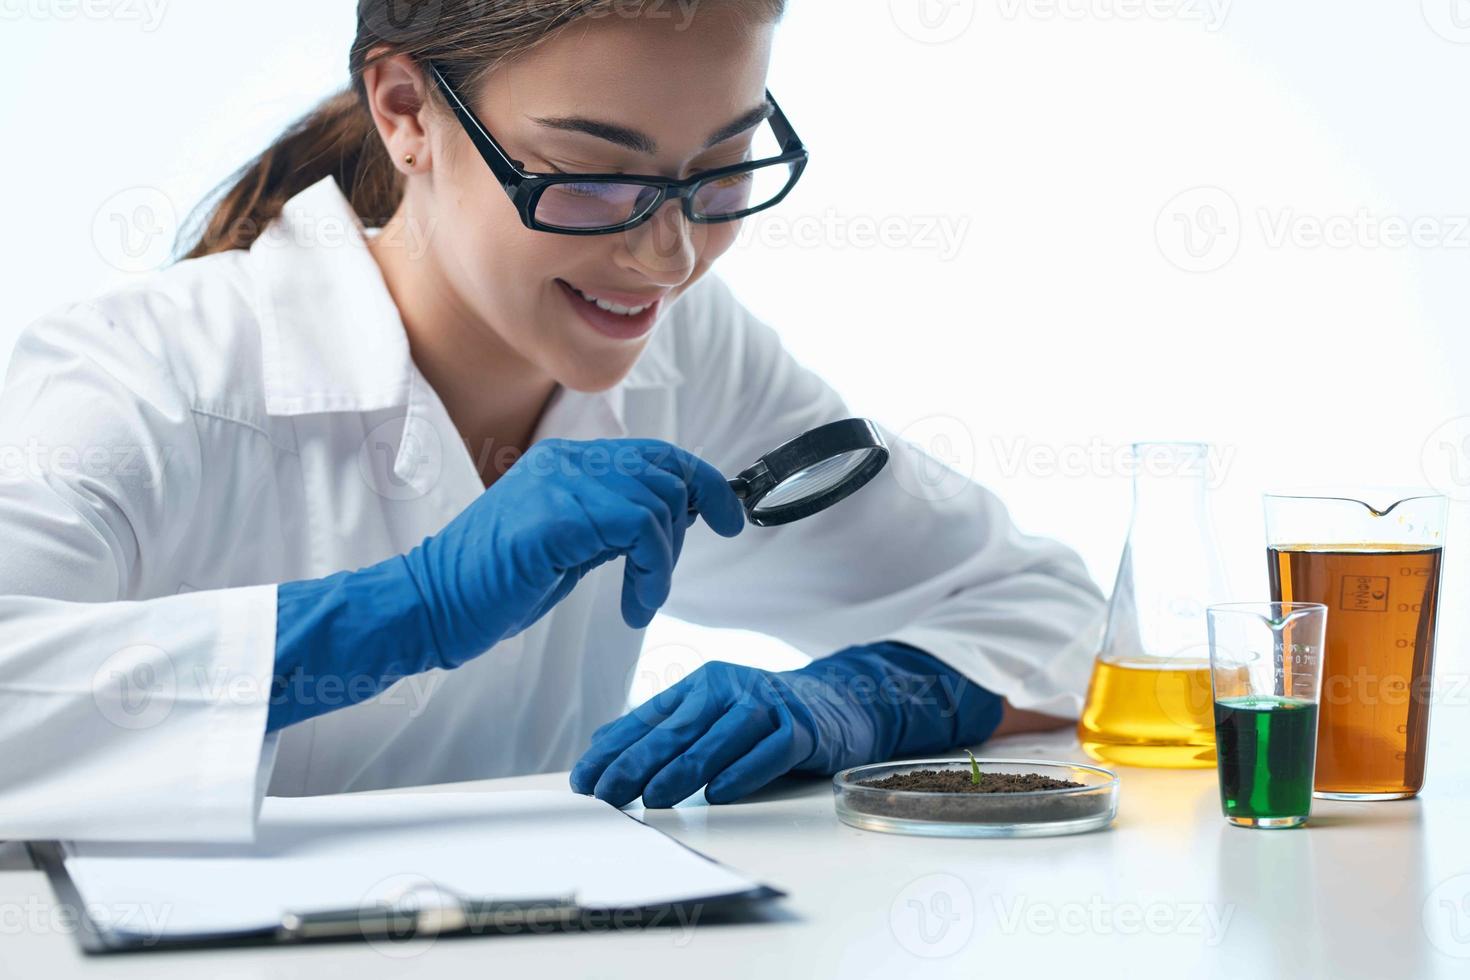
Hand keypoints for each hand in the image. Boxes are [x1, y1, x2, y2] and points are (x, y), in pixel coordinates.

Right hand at [272, 437, 746, 731]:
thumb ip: (616, 523)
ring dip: (663, 563)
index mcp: (567, 461)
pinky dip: (651, 573)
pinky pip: (638, 528)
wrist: (432, 604)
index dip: (702, 481)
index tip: (730, 519)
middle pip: (666, 472)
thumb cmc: (496, 585)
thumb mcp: (571, 544)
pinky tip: (634, 606)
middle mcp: (566, 461)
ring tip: (641, 599)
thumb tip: (676, 519)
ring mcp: (559, 483)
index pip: (657, 453)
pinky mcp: (556, 516)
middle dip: (682, 532)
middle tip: (657, 581)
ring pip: (657, 502)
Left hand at [569, 643, 1005, 807]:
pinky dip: (744, 771)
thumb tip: (604, 748)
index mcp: (701, 684)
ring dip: (685, 770)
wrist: (839, 701)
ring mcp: (768, 705)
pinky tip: (719, 793)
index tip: (584, 781)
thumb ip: (664, 727)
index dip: (613, 750)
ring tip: (654, 798)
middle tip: (608, 794)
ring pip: (719, 738)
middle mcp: (730, 688)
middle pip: (678, 729)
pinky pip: (769, 750)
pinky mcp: (802, 728)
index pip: (647, 718)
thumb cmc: (763, 714)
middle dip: (637, 763)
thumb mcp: (711, 712)